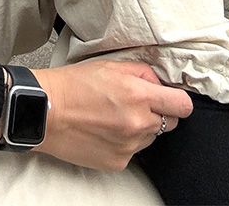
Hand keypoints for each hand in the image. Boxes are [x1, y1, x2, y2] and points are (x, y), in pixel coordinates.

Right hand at [31, 60, 192, 171]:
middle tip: (134, 105)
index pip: (182, 105)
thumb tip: (160, 84)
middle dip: (157, 113)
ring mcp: (129, 146)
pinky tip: (104, 131)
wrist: (46, 111)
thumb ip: (142, 73)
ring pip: (150, 138)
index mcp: (138, 96)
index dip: (177, 100)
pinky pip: (132, 152)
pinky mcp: (118, 162)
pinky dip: (123, 143)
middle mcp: (138, 124)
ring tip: (113, 117)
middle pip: (169, 123)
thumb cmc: (74, 84)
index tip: (170, 99)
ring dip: (139, 128)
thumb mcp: (110, 66)